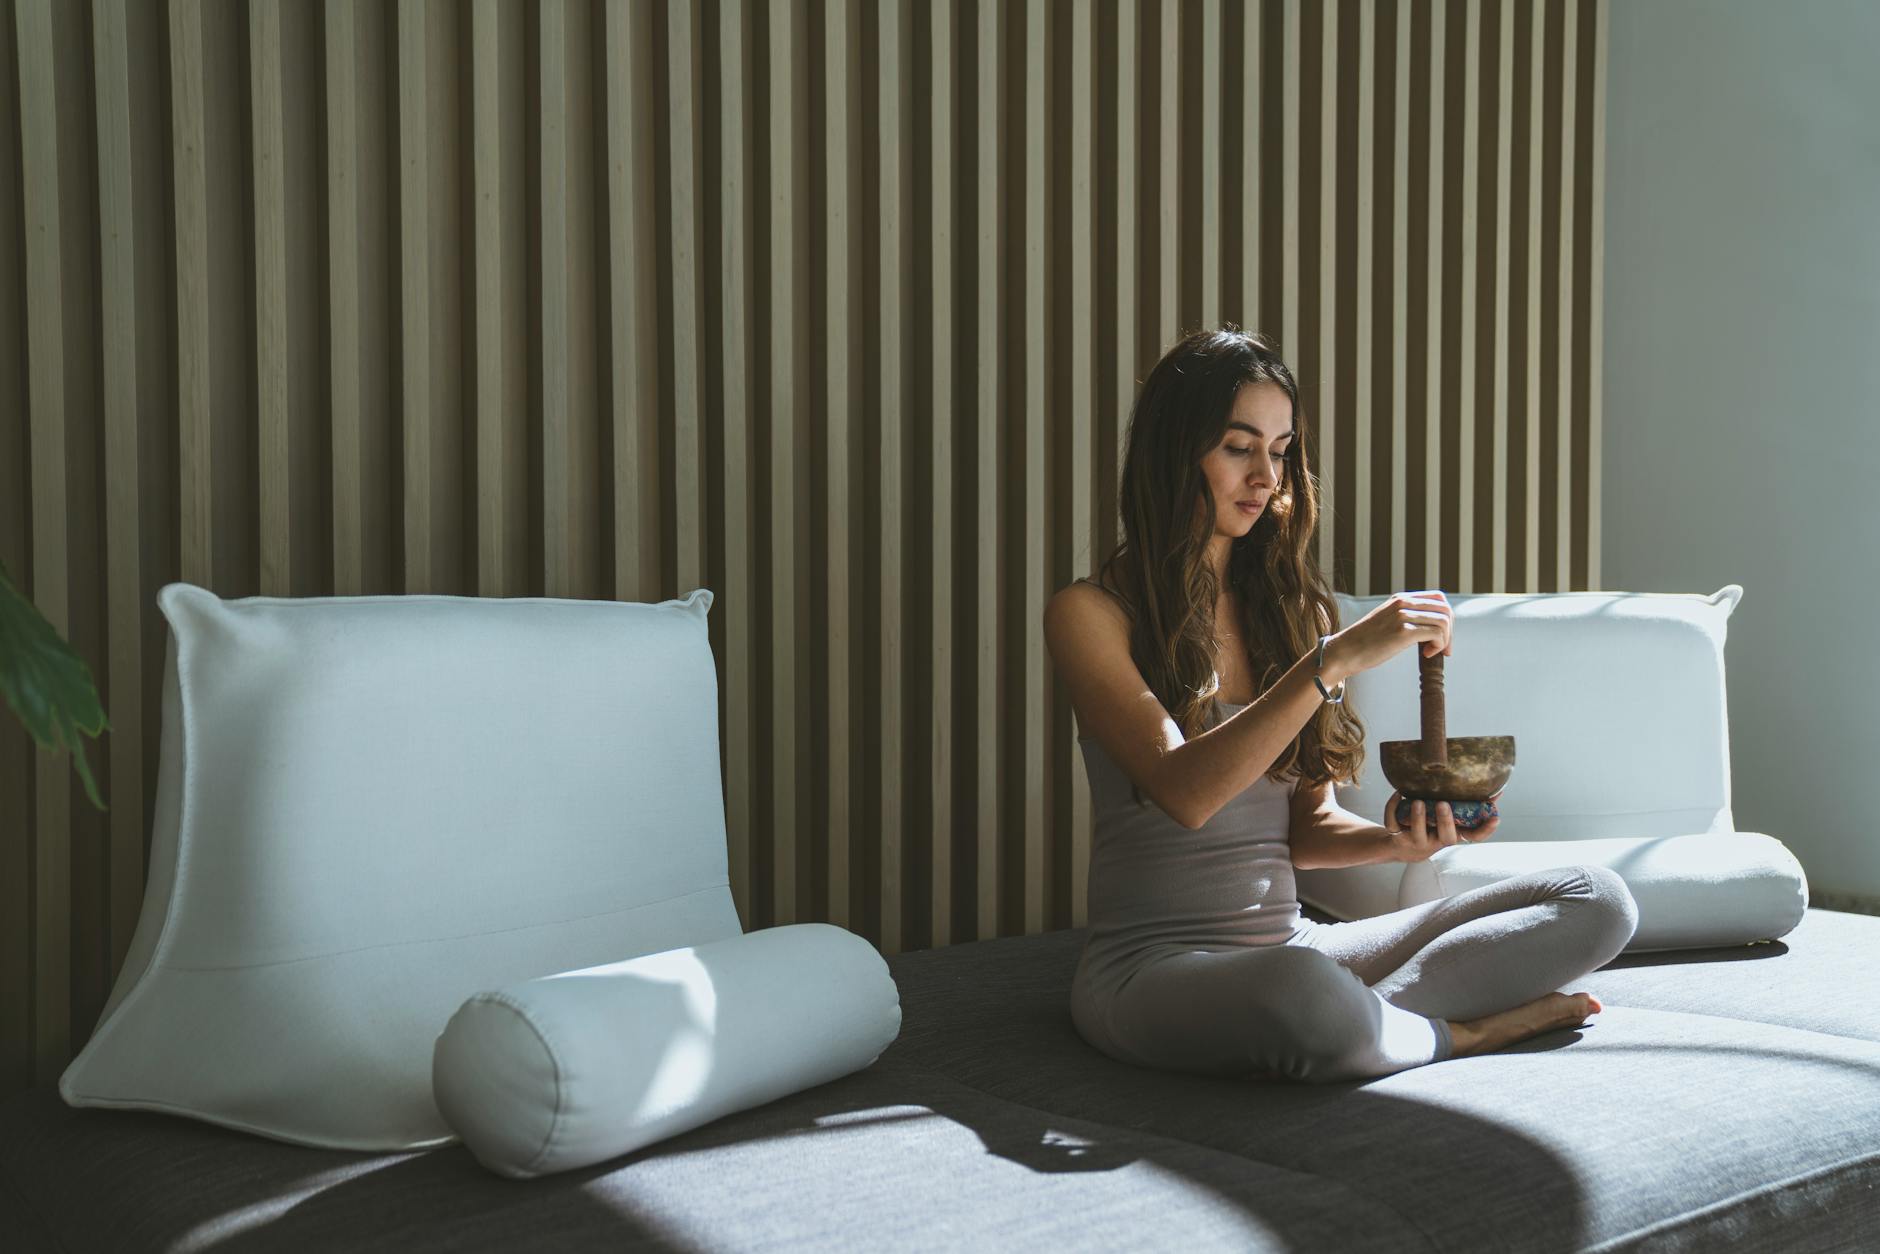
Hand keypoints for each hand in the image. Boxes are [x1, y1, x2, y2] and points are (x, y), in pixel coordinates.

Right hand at [1324, 590, 1453, 678]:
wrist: (1344, 651)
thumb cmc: (1364, 642)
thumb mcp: (1386, 621)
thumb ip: (1405, 618)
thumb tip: (1429, 630)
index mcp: (1400, 599)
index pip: (1438, 599)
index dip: (1446, 617)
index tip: (1442, 636)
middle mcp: (1403, 603)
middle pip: (1445, 609)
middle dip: (1450, 631)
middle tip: (1444, 649)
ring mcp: (1403, 616)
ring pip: (1443, 621)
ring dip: (1445, 640)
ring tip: (1432, 652)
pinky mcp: (1403, 632)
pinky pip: (1436, 634)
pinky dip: (1438, 646)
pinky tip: (1425, 655)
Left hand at [1381, 788, 1502, 862]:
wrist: (1400, 845)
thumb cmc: (1431, 826)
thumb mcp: (1449, 818)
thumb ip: (1467, 805)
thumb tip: (1496, 789)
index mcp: (1452, 834)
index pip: (1474, 837)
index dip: (1485, 830)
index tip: (1495, 818)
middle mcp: (1436, 841)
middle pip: (1446, 838)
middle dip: (1446, 821)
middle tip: (1444, 804)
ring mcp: (1416, 841)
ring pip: (1418, 834)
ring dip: (1418, 817)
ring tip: (1418, 801)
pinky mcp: (1397, 836)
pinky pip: (1393, 824)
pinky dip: (1392, 808)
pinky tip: (1398, 794)